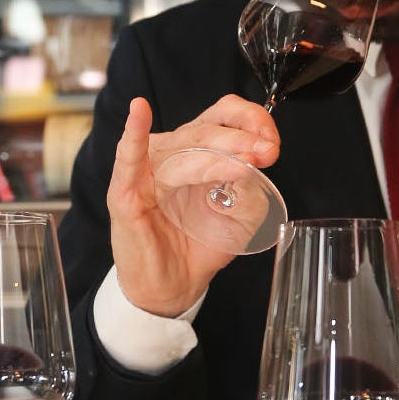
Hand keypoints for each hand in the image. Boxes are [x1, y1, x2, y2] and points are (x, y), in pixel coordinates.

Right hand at [107, 95, 279, 316]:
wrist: (176, 286)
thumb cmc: (202, 244)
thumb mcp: (241, 214)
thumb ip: (250, 187)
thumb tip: (256, 160)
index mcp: (198, 148)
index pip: (224, 115)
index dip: (251, 120)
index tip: (272, 142)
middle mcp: (171, 152)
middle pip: (206, 130)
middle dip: (241, 139)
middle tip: (267, 152)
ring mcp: (147, 170)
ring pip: (182, 149)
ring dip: (217, 152)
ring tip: (245, 162)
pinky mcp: (127, 195)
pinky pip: (129, 162)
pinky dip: (134, 136)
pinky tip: (140, 113)